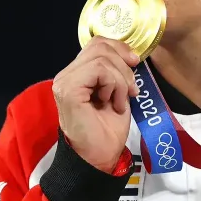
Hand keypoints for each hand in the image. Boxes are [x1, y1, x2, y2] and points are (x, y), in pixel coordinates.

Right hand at [51, 37, 140, 172]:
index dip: (119, 48)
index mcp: (77, 74)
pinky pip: (98, 70)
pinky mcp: (68, 90)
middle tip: (131, 90)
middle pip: (99, 46)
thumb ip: (116, 72)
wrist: (100, 157)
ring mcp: (65, 82)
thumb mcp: (117, 93)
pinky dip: (113, 84)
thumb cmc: (108, 130)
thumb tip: (130, 55)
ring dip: (120, 79)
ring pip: (101, 58)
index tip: (135, 63)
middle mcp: (66, 75)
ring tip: (121, 100)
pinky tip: (113, 103)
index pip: (96, 44)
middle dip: (123, 66)